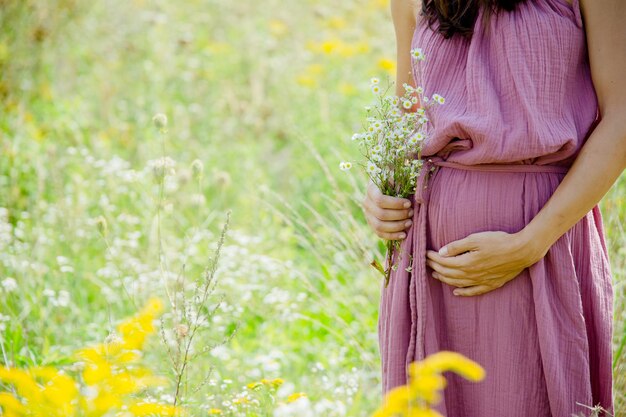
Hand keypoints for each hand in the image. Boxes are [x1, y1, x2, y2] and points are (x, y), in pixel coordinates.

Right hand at [362, 180, 413, 240]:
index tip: (408, 203)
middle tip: (411, 213)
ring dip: (396, 226)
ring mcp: (368, 215)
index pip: (380, 200)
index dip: (395, 204)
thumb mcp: (396, 176)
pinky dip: (392, 236)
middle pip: (381, 214)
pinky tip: (404, 235)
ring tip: (409, 223)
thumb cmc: (395, 181)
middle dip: (399, 215)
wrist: (387, 187)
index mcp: (371, 190)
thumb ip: (399, 181)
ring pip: (379, 226)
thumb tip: (403, 189)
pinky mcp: (372, 225)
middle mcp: (366, 203)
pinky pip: (380, 234)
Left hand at [425, 231, 543, 295]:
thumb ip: (457, 246)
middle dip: (435, 268)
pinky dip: (463, 293)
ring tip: (435, 275)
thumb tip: (441, 252)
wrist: (522, 251)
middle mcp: (471, 275)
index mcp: (466, 263)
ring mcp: (482, 281)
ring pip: (458, 283)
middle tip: (426, 263)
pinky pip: (473, 292)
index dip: (433, 258)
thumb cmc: (499, 241)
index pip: (444, 262)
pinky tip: (456, 292)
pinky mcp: (491, 284)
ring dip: (444, 280)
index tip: (425, 253)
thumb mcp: (475, 239)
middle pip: (448, 274)